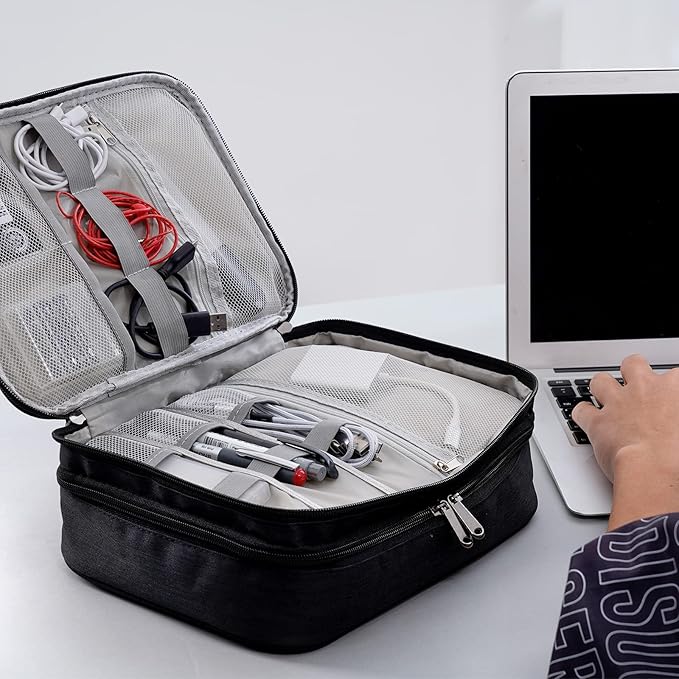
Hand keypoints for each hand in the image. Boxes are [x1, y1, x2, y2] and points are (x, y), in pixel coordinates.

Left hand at [572, 354, 678, 529]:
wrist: (656, 469)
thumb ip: (675, 416)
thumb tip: (673, 421)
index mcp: (672, 388)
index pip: (671, 375)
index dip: (667, 385)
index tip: (667, 395)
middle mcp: (643, 389)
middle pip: (633, 364)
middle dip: (631, 371)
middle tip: (634, 383)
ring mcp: (617, 403)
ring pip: (600, 380)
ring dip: (601, 387)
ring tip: (604, 396)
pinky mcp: (597, 421)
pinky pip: (580, 410)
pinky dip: (582, 414)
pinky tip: (586, 418)